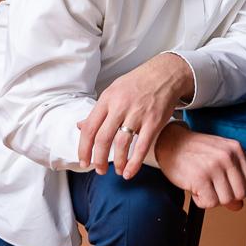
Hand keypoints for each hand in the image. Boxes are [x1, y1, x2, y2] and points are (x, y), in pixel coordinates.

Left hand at [77, 53, 194, 176]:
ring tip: (117, 170)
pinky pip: (142, 146)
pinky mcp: (154, 121)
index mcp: (107, 99)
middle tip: (99, 169)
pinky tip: (129, 171)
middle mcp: (120, 106)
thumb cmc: (138, 82)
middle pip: (103, 138)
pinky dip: (134, 163)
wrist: (164, 74)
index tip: (84, 161)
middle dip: (98, 159)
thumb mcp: (113, 91)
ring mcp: (138, 113)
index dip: (84, 148)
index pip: (89, 128)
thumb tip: (81, 126)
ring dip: (117, 162)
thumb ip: (98, 110)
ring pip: (121, 144)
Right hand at [155, 122, 245, 210]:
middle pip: (240, 194)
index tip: (226, 185)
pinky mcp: (200, 178)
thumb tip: (238, 206)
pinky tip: (195, 190)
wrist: (169, 141)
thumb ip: (232, 178)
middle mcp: (227, 157)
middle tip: (212, 188)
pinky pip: (210, 203)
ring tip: (202, 187)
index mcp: (236, 149)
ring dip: (213, 199)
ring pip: (226, 200)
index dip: (239, 189)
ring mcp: (214, 167)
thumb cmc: (194, 150)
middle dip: (226, 196)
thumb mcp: (219, 157)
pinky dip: (201, 202)